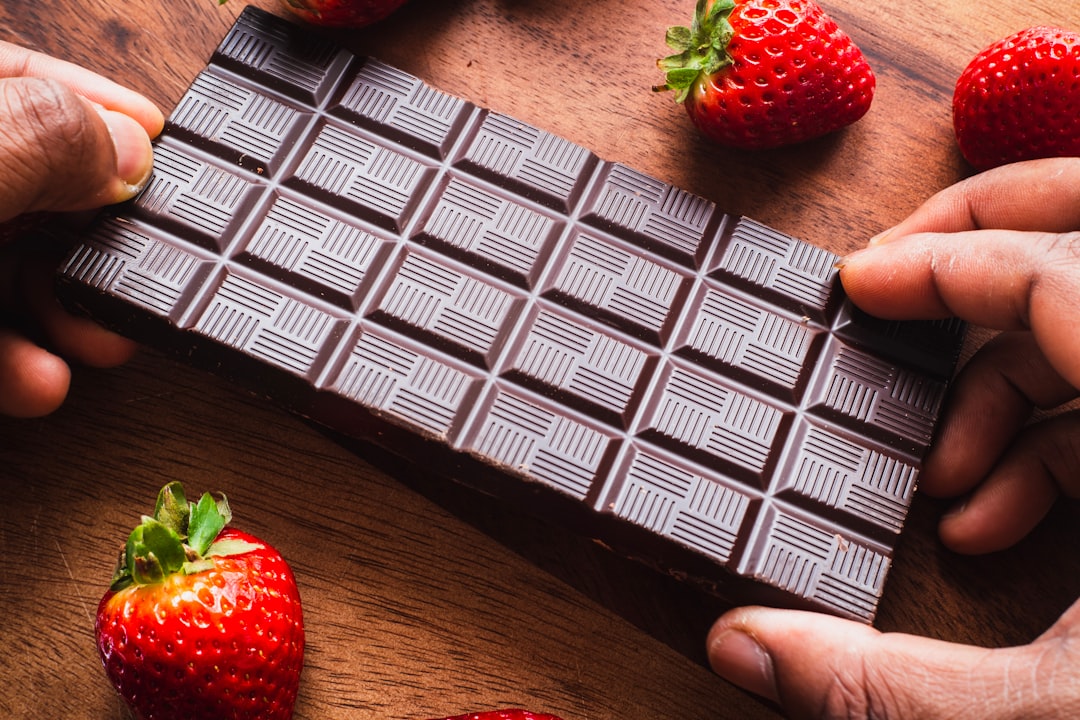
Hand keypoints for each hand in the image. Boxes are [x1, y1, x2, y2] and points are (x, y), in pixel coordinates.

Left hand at [0, 41, 162, 416]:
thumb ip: (46, 138)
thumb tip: (125, 150)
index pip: (19, 76)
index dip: (97, 104)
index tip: (160, 138)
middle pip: (28, 183)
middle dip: (96, 238)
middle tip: (145, 269)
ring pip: (5, 264)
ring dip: (66, 315)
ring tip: (104, 348)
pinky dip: (13, 363)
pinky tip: (39, 385)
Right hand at [707, 157, 1079, 718]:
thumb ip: (884, 686)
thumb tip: (739, 646)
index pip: (1059, 274)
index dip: (941, 266)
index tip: (855, 288)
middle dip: (987, 241)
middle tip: (899, 281)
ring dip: (1003, 383)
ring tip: (945, 487)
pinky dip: (1047, 442)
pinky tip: (991, 523)